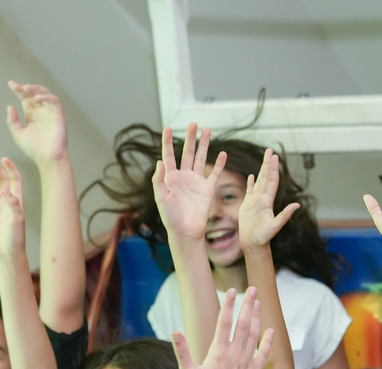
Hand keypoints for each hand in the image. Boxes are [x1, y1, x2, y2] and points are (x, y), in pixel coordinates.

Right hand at [0, 158, 25, 261]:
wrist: (6, 253)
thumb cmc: (15, 237)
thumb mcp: (16, 219)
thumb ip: (13, 203)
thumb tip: (4, 188)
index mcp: (17, 200)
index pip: (15, 180)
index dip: (11, 168)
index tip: (4, 159)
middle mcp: (6, 201)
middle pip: (2, 180)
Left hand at [6, 82, 67, 165]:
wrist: (47, 158)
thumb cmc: (34, 149)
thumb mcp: (18, 134)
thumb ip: (12, 121)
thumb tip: (10, 106)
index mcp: (31, 114)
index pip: (25, 97)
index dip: (18, 89)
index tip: (11, 84)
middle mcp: (41, 111)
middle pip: (33, 93)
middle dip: (25, 88)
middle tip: (16, 87)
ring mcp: (50, 112)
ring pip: (45, 93)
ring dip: (35, 89)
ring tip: (25, 89)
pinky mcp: (58, 115)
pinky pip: (54, 101)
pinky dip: (46, 97)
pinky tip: (37, 99)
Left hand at [152, 123, 226, 243]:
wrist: (185, 232)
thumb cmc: (170, 217)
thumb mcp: (161, 198)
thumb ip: (159, 180)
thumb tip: (160, 161)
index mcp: (170, 178)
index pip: (169, 155)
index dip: (167, 142)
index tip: (167, 128)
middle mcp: (184, 177)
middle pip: (187, 152)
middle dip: (190, 138)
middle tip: (193, 123)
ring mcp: (196, 182)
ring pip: (201, 158)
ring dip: (204, 145)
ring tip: (207, 130)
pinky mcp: (207, 189)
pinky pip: (214, 173)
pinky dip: (219, 164)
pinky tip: (223, 153)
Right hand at [174, 287, 273, 368]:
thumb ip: (182, 352)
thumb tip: (175, 332)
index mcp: (218, 352)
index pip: (224, 322)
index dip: (229, 305)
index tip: (232, 291)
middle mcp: (235, 354)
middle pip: (243, 323)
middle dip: (248, 305)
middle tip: (252, 289)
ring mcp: (246, 362)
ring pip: (254, 334)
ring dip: (257, 317)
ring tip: (258, 303)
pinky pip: (263, 353)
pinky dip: (267, 341)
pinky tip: (270, 330)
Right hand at [239, 148, 298, 251]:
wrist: (253, 245)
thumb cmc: (263, 238)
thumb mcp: (275, 226)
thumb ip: (285, 216)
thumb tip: (297, 205)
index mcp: (268, 201)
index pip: (271, 181)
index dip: (273, 168)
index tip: (274, 156)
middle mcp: (262, 199)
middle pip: (266, 177)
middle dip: (268, 164)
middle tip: (269, 150)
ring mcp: (255, 202)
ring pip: (258, 181)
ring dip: (261, 170)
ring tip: (264, 159)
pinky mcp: (247, 206)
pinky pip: (249, 190)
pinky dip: (251, 182)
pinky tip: (251, 175)